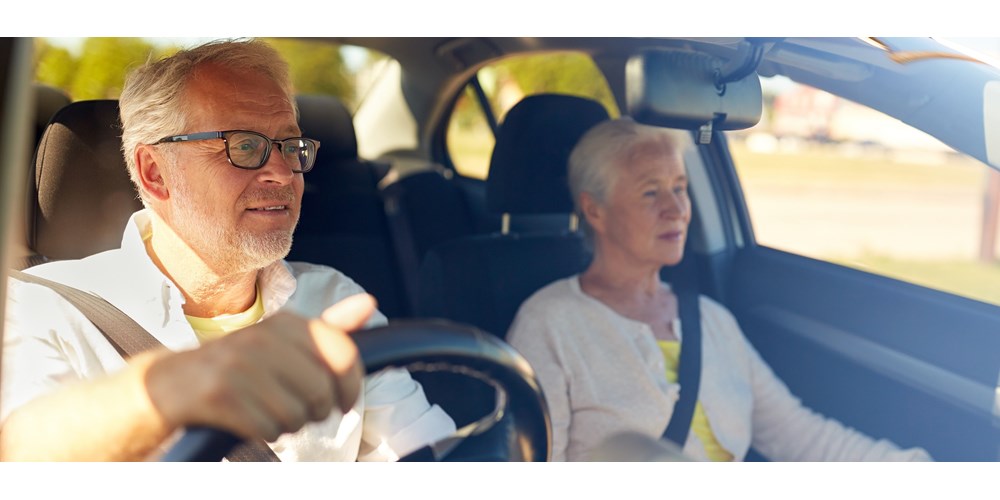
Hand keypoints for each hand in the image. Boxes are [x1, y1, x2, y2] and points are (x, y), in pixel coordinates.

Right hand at [143, 294, 374, 441]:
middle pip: (322, 391)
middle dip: (317, 411)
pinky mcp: (217, 395)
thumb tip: (368, 303)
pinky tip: (249, 420)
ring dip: (288, 425)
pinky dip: (264, 432)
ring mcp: (238, 365)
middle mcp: (262, 338)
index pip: (343, 352)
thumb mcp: (283, 341)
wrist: (168, 384)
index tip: (346, 400)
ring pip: (296, 415)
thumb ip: (328, 329)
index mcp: (284, 323)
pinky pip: (267, 429)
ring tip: (269, 411)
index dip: (351, 384)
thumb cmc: (237, 366)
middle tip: (302, 412)